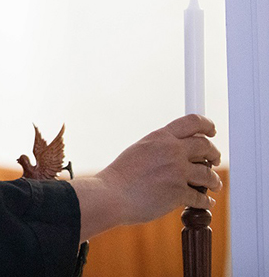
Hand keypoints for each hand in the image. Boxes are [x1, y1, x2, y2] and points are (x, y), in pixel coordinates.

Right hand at [71, 115, 221, 240]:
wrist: (111, 194)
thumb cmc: (121, 176)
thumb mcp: (139, 150)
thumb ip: (160, 147)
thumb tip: (178, 152)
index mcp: (160, 137)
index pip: (193, 122)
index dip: (207, 125)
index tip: (212, 131)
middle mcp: (172, 151)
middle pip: (206, 146)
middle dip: (214, 154)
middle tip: (214, 160)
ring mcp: (177, 172)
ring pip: (208, 173)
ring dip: (214, 180)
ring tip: (214, 184)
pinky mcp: (179, 193)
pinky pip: (201, 197)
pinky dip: (205, 201)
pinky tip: (205, 202)